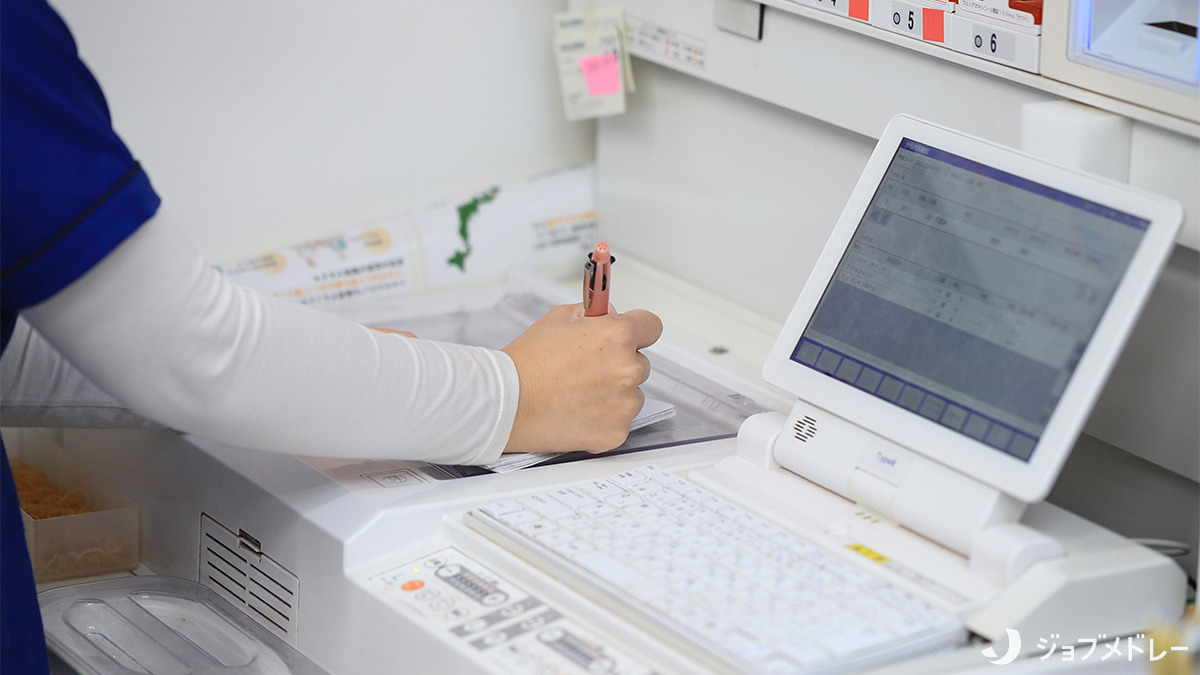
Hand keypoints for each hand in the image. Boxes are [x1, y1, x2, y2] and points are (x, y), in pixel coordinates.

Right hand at [501, 303, 662, 453]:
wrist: (505, 402)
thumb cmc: (525, 363)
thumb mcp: (557, 319)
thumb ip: (592, 314)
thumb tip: (609, 315)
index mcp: (616, 336)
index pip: (651, 327)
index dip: (638, 330)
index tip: (631, 335)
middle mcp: (626, 369)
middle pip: (641, 363)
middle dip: (620, 364)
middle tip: (588, 370)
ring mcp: (623, 403)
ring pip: (632, 395)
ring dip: (614, 394)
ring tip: (577, 394)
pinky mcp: (615, 431)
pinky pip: (620, 421)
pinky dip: (603, 419)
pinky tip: (577, 413)